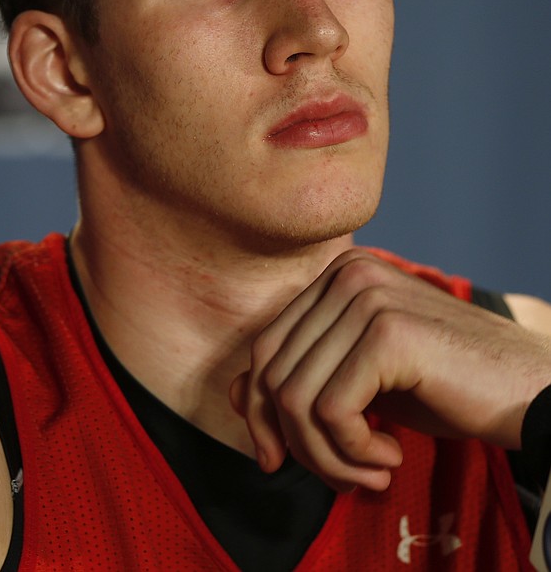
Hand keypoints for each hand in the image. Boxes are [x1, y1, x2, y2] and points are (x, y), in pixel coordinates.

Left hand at [230, 249, 550, 491]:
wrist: (535, 396)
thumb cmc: (450, 390)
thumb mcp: (363, 381)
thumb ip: (303, 378)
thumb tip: (232, 395)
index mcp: (336, 277)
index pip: (264, 349)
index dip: (259, 412)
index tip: (278, 460)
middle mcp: (346, 275)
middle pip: (271, 372)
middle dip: (292, 440)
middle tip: (338, 478)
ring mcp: (365, 298)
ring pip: (294, 396)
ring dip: (326, 456)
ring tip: (368, 475)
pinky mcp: (387, 334)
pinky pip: (330, 410)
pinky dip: (349, 451)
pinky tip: (389, 458)